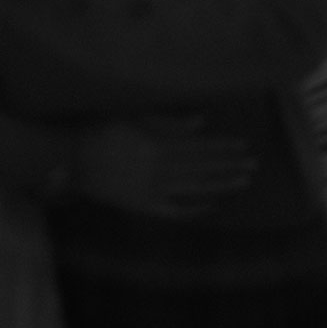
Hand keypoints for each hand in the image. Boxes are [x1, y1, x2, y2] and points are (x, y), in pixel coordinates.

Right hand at [71, 114, 254, 218]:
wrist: (72, 161)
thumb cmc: (101, 131)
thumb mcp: (132, 118)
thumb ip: (168, 122)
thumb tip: (200, 122)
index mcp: (155, 145)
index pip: (198, 147)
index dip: (222, 147)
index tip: (243, 146)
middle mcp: (158, 169)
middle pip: (201, 168)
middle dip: (228, 166)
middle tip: (254, 166)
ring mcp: (152, 190)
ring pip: (194, 188)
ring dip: (220, 184)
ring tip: (242, 182)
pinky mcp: (144, 205)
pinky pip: (175, 209)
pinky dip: (195, 208)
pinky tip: (213, 205)